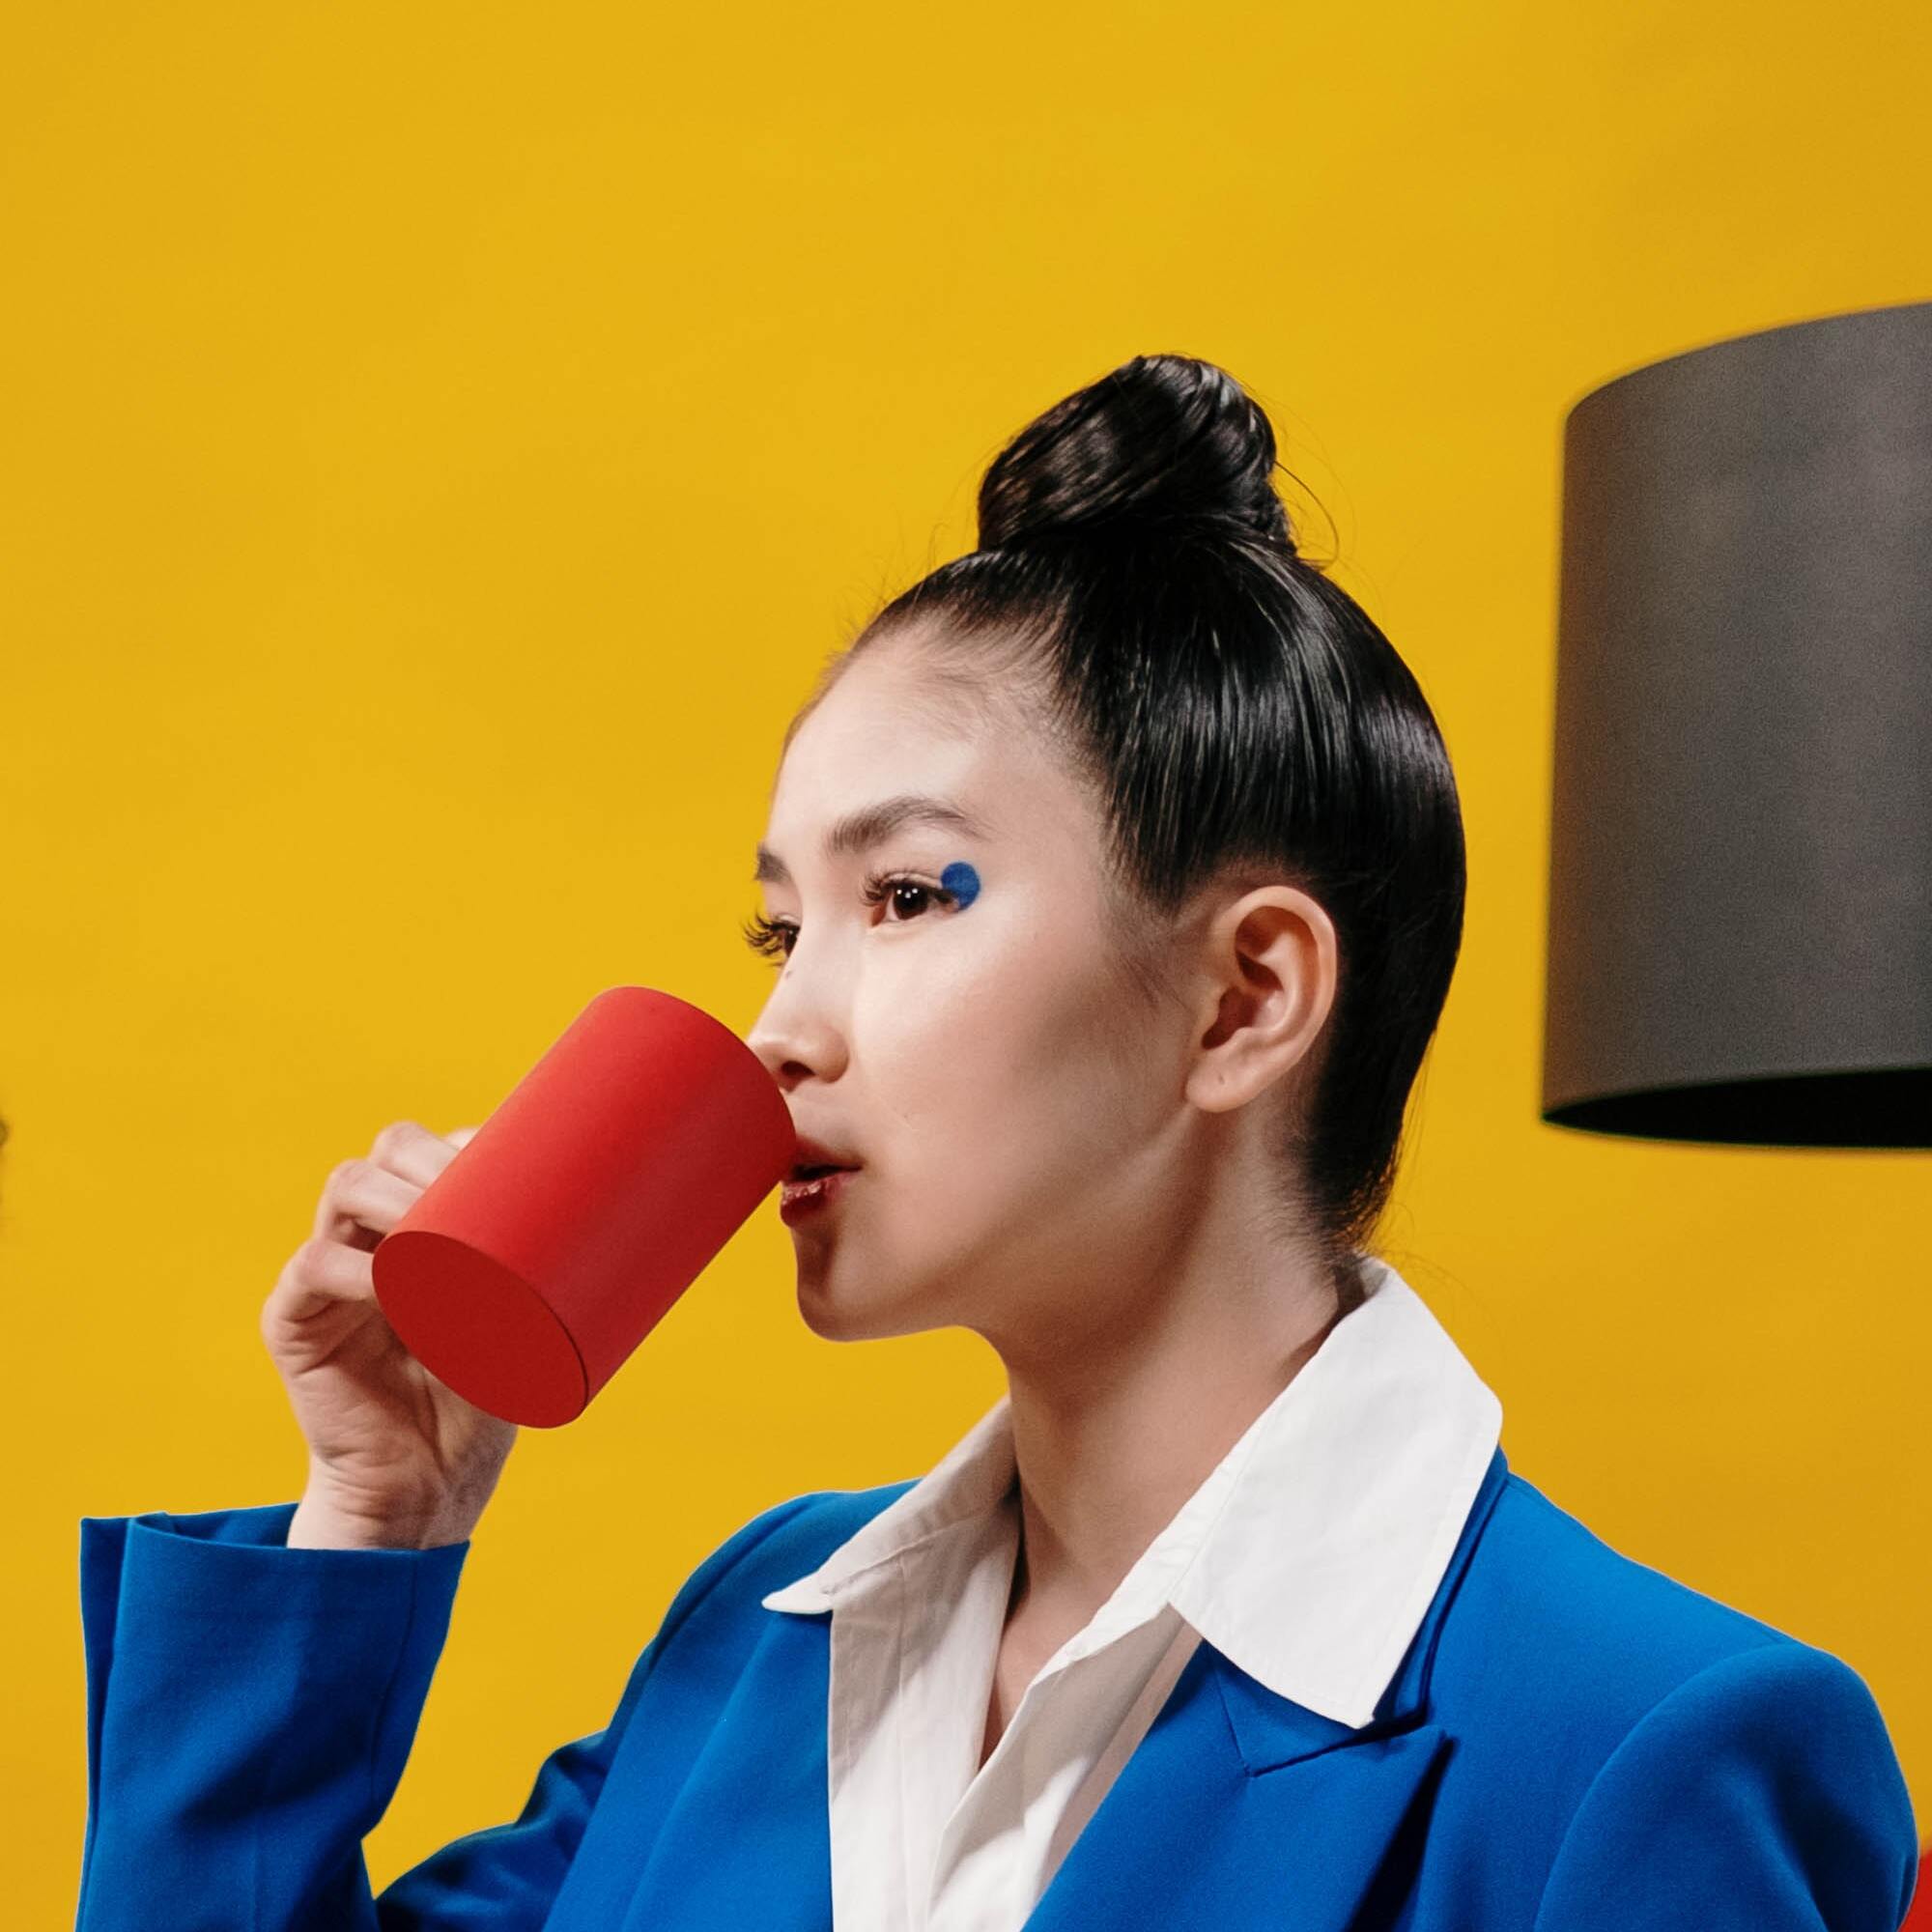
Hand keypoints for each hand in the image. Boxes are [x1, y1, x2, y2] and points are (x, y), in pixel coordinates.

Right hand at [261, 1121, 517, 1547]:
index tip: (520, 1154)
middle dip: (429, 1153)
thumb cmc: (486, 1398)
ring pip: (344, 1188)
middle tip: (474, 1185)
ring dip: (390, 1194)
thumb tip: (654, 1228)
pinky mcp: (294, 1320)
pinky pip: (310, 1268)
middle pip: (387, 1153)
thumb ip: (558, 1277)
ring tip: (431, 1223)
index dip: (468, 1140)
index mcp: (424, 1226)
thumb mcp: (528, 1324)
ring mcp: (331, 1272)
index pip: (435, 1149)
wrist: (431, 1486)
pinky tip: (390, 1280)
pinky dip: (351, 1268)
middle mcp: (374, 1234)